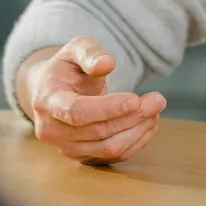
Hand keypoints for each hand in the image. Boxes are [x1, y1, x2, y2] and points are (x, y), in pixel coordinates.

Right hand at [23, 37, 166, 165]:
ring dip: (138, 130)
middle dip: (133, 116)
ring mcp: (66, 148)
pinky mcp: (82, 157)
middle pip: (98, 131)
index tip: (135, 100)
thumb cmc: (67, 67)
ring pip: (109, 148)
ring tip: (156, 109)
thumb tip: (106, 63)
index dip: (108, 108)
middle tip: (159, 99)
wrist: (53, 90)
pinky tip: (148, 123)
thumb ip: (90, 53)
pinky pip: (113, 157)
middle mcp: (51, 130)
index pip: (77, 112)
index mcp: (47, 101)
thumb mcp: (76, 49)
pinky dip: (136, 142)